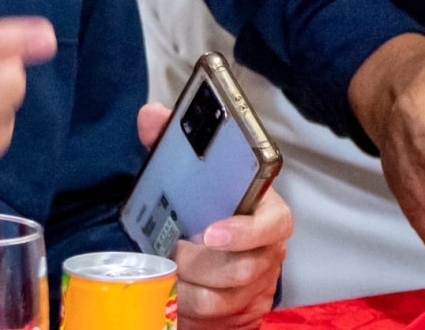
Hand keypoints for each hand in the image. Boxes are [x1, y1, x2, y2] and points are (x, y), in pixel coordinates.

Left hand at [136, 104, 292, 329]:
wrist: (215, 253)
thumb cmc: (207, 209)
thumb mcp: (191, 173)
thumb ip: (172, 143)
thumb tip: (150, 116)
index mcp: (266, 212)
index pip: (274, 222)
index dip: (244, 231)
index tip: (210, 233)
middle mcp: (267, 252)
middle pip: (242, 268)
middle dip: (199, 264)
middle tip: (173, 252)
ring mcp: (256, 285)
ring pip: (224, 298)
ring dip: (189, 287)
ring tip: (169, 272)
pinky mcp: (242, 312)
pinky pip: (215, 318)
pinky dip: (188, 308)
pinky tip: (173, 294)